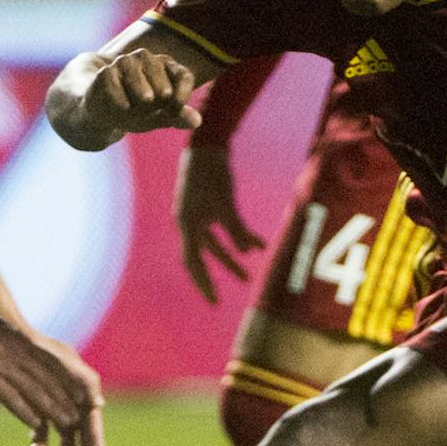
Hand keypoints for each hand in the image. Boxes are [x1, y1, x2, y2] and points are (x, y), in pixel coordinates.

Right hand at [79, 46, 202, 138]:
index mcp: (166, 70)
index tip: (175, 110)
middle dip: (160, 85)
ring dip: (140, 84)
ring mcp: (122, 64)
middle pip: (156, 66)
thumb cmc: (136, 111)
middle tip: (160, 101)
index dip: (182, 92)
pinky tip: (125, 107)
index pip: (182, 75)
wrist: (101, 113)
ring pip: (132, 65)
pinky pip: (110, 77)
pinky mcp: (103, 73)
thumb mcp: (158, 117)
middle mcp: (145, 61)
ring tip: (147, 100)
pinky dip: (118, 92)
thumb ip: (176, 117)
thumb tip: (197, 121)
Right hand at [174, 143, 265, 303]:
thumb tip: (247, 252)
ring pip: (214, 245)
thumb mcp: (226, 203)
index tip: (213, 301)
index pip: (192, 262)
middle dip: (215, 276)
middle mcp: (189, 223)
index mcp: (188, 224)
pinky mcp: (208, 206)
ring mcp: (197, 215)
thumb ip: (235, 228)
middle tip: (220, 299)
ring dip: (230, 259)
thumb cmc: (213, 174)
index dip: (202, 282)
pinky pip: (222, 229)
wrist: (207, 145)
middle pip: (202, 256)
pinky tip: (258, 245)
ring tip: (248, 277)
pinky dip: (238, 237)